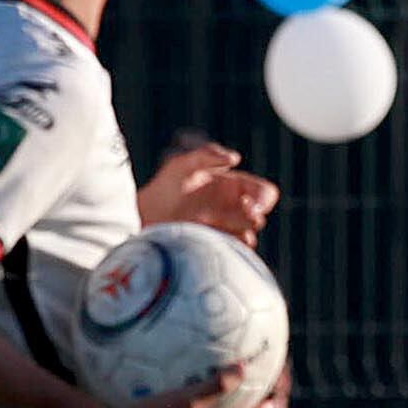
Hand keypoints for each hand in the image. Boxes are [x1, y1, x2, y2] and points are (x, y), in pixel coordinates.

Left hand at [139, 141, 276, 244]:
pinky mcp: (214, 245)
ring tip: (233, 230)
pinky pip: (234, 250)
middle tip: (245, 213)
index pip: (262, 191)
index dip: (263, 196)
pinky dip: (235, 248)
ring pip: (249, 234)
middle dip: (256, 214)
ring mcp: (223, 228)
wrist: (144, 214)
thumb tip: (235, 158)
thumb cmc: (163, 187)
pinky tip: (223, 242)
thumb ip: (207, 156)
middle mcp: (231, 208)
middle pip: (259, 214)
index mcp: (230, 186)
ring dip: (246, 233)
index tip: (250, 201)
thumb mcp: (183, 165)